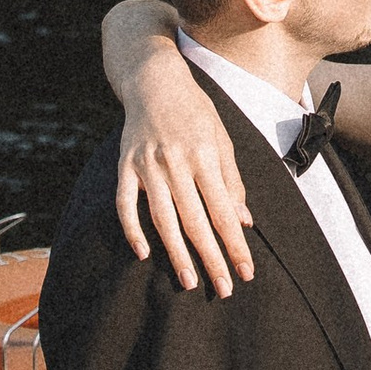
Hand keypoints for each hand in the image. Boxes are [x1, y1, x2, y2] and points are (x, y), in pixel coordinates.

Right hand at [116, 57, 254, 294]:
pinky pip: (125, 204)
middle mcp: (176, 162)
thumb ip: (232, 181)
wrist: (154, 80)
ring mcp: (147, 165)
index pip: (224, 211)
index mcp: (205, 156)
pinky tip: (143, 253)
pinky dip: (132, 229)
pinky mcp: (124, 165)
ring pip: (162, 218)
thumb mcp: (222, 139)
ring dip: (177, 253)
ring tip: (189, 281)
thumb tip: (244, 221)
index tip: (246, 272)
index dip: (235, 244)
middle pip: (196, 221)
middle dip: (211, 258)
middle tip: (223, 289)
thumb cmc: (195, 111)